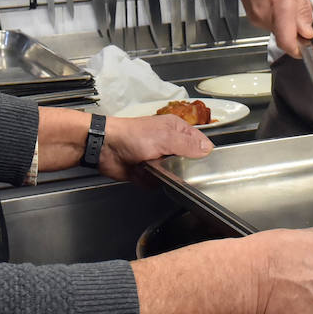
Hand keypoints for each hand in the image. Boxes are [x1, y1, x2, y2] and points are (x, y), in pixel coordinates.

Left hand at [97, 114, 211, 180]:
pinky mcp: (148, 173)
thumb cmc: (132, 136)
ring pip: (174, 175)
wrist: (104, 148)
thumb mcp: (165, 137)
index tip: (207, 165)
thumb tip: (208, 149)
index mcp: (176, 130)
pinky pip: (158, 183)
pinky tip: (144, 174)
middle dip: (182, 168)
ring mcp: (158, 159)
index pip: (199, 142)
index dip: (204, 153)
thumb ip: (188, 144)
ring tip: (155, 169)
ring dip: (165, 176)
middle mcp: (169, 144)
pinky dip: (151, 181)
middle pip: (188, 162)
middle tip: (176, 168)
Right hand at [231, 0, 312, 57]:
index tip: (308, 49)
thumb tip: (307, 32)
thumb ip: (303, 9)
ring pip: (278, 29)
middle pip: (286, 35)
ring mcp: (256, 17)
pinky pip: (270, 23)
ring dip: (286, 20)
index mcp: (281, 2)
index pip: (287, 41)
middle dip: (296, 27)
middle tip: (298, 5)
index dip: (299, 50)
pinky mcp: (251, 17)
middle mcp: (265, 14)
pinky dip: (277, 16)